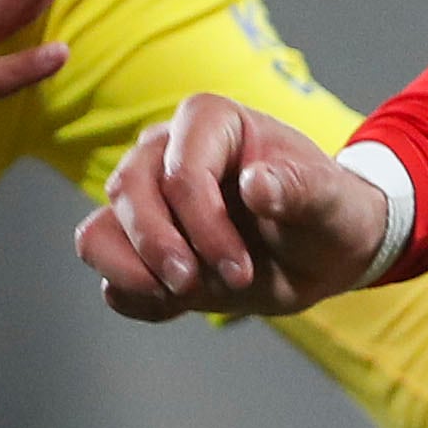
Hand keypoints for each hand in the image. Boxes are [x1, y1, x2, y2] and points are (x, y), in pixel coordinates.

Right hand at [75, 90, 389, 319]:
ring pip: (98, 229)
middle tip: (198, 287)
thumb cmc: (326, 211)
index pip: (181, 170)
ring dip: (132, 270)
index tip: (241, 268)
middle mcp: (165, 151)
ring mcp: (146, 199)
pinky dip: (130, 292)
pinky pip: (106, 266)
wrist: (321, 251)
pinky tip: (171, 305)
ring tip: (178, 296)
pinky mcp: (139, 245)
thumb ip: (298, 188)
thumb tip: (255, 185)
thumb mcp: (329, 200)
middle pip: (127, 191)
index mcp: (212, 121)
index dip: (204, 223)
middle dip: (160, 247)